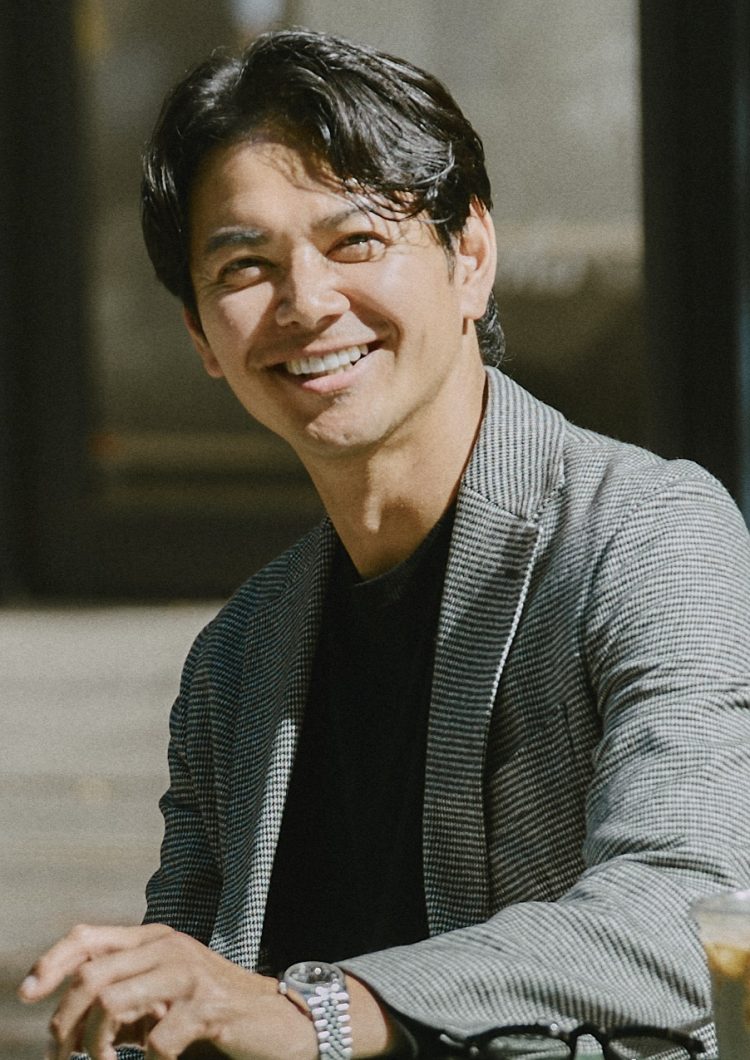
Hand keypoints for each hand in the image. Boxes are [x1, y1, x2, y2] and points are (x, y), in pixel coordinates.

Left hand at [17, 923, 317, 1059]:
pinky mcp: (209, 1007)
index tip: (26, 994)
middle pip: (91, 975)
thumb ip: (126, 996)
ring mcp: (189, 974)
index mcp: (154, 938)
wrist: (281, 1019)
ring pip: (112, 1001)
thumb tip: (69, 1024)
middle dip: (64, 1022)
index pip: (87, 937)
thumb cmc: (215, 1009)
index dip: (50, 963)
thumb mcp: (166, 993)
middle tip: (63, 1055)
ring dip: (95, 1046)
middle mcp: (168, 947)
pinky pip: (156, 1039)